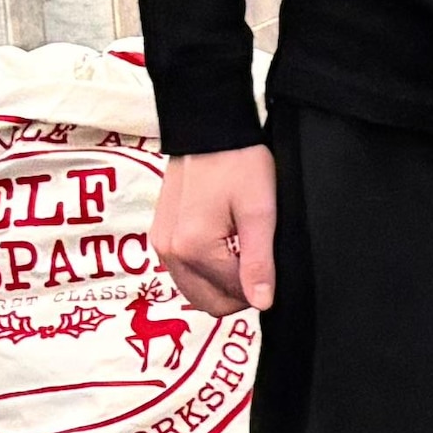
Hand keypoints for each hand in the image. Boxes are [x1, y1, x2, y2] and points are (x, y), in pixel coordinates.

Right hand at [154, 147, 276, 316]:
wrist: (209, 129)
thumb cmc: (239, 163)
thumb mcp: (260, 212)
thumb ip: (259, 262)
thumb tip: (262, 303)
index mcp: (193, 249)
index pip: (233, 295)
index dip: (259, 288)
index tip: (272, 266)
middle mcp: (170, 251)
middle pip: (208, 302)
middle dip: (237, 293)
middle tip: (259, 264)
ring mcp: (161, 244)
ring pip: (194, 290)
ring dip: (220, 283)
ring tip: (242, 251)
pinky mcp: (160, 235)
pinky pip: (183, 271)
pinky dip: (205, 270)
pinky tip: (224, 246)